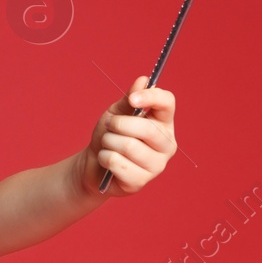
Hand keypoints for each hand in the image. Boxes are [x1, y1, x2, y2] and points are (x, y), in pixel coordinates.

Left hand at [81, 75, 175, 198]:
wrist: (94, 164)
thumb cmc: (110, 135)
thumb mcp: (116, 112)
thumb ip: (129, 98)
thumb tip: (143, 80)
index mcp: (164, 122)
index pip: (168, 103)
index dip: (151, 97)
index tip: (132, 99)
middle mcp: (167, 144)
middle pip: (146, 128)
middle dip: (118, 124)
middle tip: (109, 126)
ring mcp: (157, 165)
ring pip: (129, 146)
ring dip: (108, 142)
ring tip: (107, 145)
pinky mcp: (142, 182)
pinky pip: (117, 162)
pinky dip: (104, 158)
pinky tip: (107, 162)